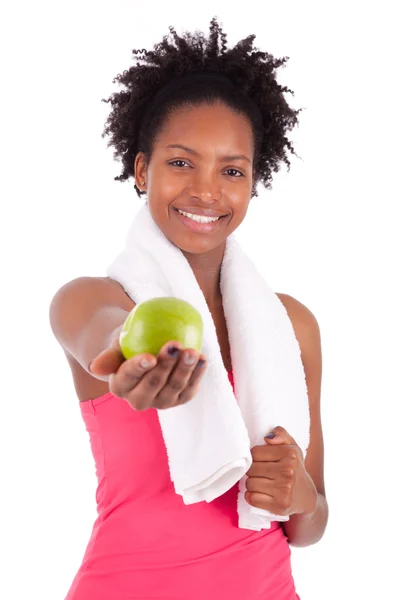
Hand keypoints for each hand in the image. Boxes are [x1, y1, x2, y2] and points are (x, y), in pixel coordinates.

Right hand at [89, 338, 206, 410]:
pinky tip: (203, 359)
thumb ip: (109, 355)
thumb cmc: (126, 343)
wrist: (142, 350)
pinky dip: (197, 374)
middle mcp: (139, 401)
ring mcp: (161, 402)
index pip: (129, 377)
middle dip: (166, 366)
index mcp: (119, 387)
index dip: (139, 368)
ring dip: (185, 370)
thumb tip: (95, 366)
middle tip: (176, 345)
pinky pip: (190, 389)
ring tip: (193, 351)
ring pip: (174, 388)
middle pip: (154, 384)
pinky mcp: (179, 399)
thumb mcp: (116, 344)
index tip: (150, 356)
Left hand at [244, 426, 317, 515]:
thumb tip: (267, 437)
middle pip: (251, 469)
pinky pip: (252, 498)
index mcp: (290, 454)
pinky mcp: (279, 506)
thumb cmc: (294, 468)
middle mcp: (288, 472)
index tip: (261, 460)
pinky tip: (260, 494)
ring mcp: (284, 490)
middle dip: (252, 470)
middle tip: (261, 473)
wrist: (307, 496)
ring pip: (250, 483)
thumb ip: (280, 434)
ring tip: (261, 482)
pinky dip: (252, 496)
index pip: (255, 452)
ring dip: (251, 484)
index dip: (254, 456)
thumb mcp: (291, 446)